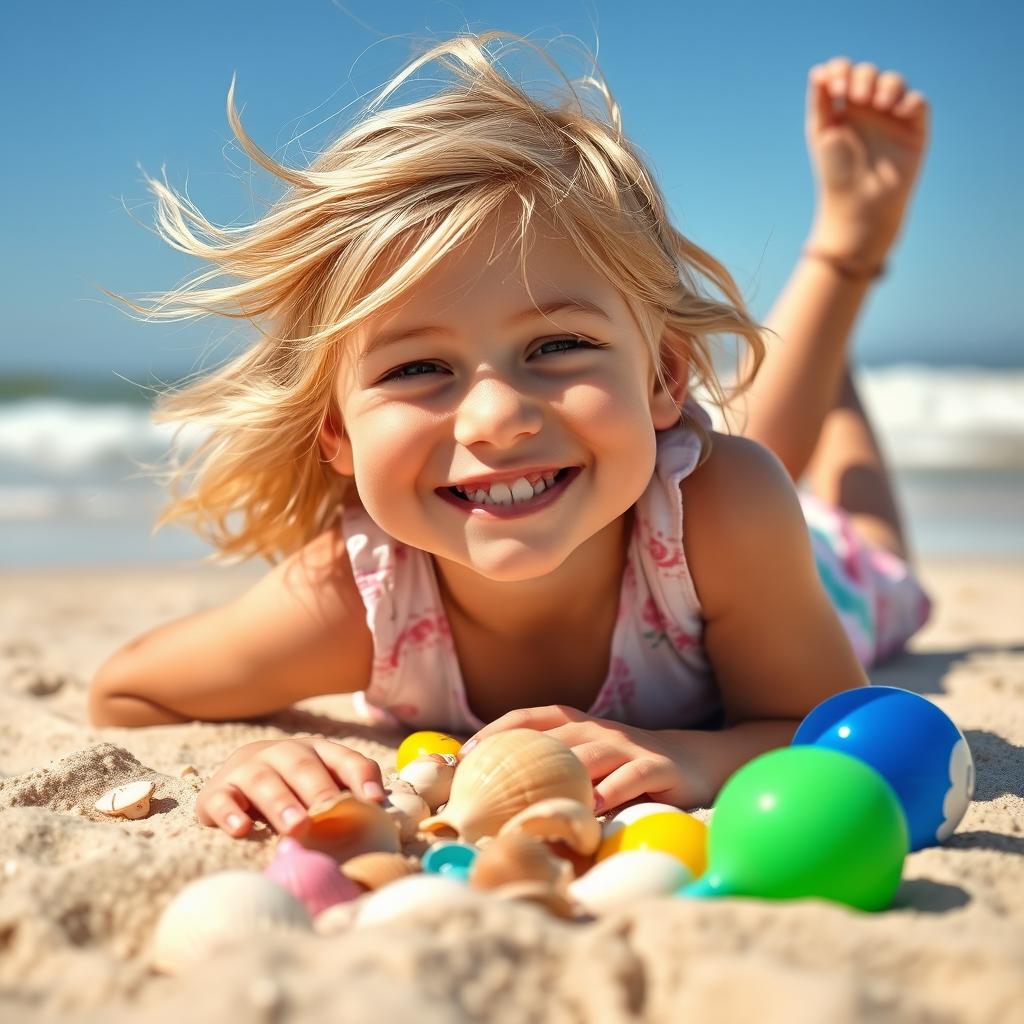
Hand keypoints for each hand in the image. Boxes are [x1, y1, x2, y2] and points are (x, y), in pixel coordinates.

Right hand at [195, 737, 385, 837]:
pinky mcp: (217, 792)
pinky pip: (221, 800)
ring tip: (296, 826)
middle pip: (302, 765)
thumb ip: (348, 797)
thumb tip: (383, 820)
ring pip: (263, 780)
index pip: (343, 758)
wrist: (233, 781)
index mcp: (315, 751)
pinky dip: (230, 813)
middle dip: (318, 789)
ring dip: (281, 802)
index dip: (361, 776)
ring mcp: (247, 769)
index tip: (375, 801)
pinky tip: (242, 829)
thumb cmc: (291, 791)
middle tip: (329, 811)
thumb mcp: (320, 787)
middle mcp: (281, 754)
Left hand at [461, 705, 703, 813]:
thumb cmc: (628, 770)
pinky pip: (634, 777)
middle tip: (487, 784)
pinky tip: (594, 808)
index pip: (532, 718)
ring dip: (564, 774)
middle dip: (521, 758)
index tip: (465, 755)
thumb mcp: (590, 765)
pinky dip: (613, 790)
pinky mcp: (659, 768)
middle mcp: (601, 731)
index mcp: (579, 725)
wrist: (696, 761)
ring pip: (592, 754)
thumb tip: (497, 796)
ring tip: (536, 798)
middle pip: (556, 737)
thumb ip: (555, 771)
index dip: (498, 731)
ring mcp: (630, 748)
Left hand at [805, 57, 930, 267]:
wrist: (859, 202)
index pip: (845, 73)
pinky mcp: (914, 128)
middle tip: (856, 98)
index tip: (837, 88)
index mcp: (844, 108)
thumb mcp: (822, 134)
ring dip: (886, 85)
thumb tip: (818, 70)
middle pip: (869, 72)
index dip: (841, 70)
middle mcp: (868, 109)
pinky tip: (896, 111)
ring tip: (878, 104)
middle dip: (863, 77)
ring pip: (895, 81)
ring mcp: (892, 117)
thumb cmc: (836, 172)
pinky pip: (917, 102)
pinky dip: (908, 100)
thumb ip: (820, 101)